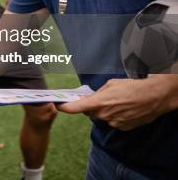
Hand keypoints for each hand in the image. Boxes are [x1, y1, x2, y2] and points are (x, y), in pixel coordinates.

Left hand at [57, 76, 177, 130]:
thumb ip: (97, 93)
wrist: (153, 97)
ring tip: (117, 101)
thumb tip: (90, 97)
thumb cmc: (132, 87)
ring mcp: (113, 123)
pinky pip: (112, 121)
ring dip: (104, 110)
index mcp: (98, 103)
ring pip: (101, 117)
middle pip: (89, 112)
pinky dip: (114, 115)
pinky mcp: (122, 127)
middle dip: (90, 106)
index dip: (64, 107)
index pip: (75, 108)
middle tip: (98, 98)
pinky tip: (124, 108)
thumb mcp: (110, 84)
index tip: (57, 105)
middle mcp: (104, 115)